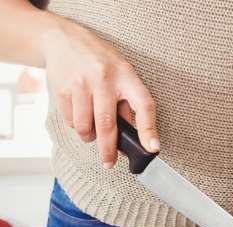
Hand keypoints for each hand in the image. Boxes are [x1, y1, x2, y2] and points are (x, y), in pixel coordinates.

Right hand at [41, 17, 158, 167]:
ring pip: (85, 127)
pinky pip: (70, 120)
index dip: (149, 129)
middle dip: (109, 150)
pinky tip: (79, 114)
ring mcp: (81, 83)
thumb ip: (128, 103)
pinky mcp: (62, 88)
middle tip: (109, 163)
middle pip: (108, 124)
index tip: (153, 148)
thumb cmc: (101, 62)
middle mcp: (104, 78)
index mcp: (126, 76)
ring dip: (89, 137)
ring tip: (92, 134)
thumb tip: (136, 138)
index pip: (144, 105)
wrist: (64, 39)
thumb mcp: (122, 74)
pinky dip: (76, 125)